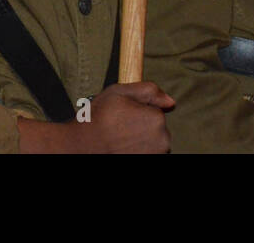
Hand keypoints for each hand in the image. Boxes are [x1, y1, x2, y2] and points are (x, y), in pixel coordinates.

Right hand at [18, 81, 173, 152]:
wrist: (82, 148)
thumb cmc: (98, 119)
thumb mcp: (118, 93)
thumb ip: (148, 90)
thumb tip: (170, 101)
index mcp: (157, 119)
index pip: (155, 109)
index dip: (138, 109)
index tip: (122, 114)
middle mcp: (162, 140)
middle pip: (157, 127)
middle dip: (142, 125)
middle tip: (120, 127)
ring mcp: (156, 155)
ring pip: (153, 142)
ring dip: (141, 140)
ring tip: (120, 139)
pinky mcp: (148, 163)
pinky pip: (148, 152)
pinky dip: (138, 150)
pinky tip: (123, 148)